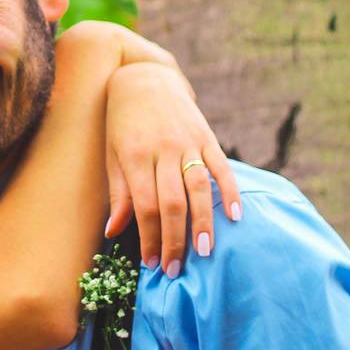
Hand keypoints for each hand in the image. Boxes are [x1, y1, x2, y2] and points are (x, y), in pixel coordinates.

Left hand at [104, 63, 240, 274]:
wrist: (144, 79)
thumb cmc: (122, 124)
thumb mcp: (113, 155)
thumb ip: (119, 193)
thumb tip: (114, 232)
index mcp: (134, 156)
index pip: (145, 205)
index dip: (149, 237)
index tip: (151, 263)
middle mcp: (162, 149)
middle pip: (172, 202)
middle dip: (174, 239)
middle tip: (175, 269)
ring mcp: (187, 142)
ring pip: (198, 188)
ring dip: (203, 222)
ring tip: (204, 252)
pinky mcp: (206, 137)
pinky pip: (221, 167)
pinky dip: (230, 192)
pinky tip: (236, 217)